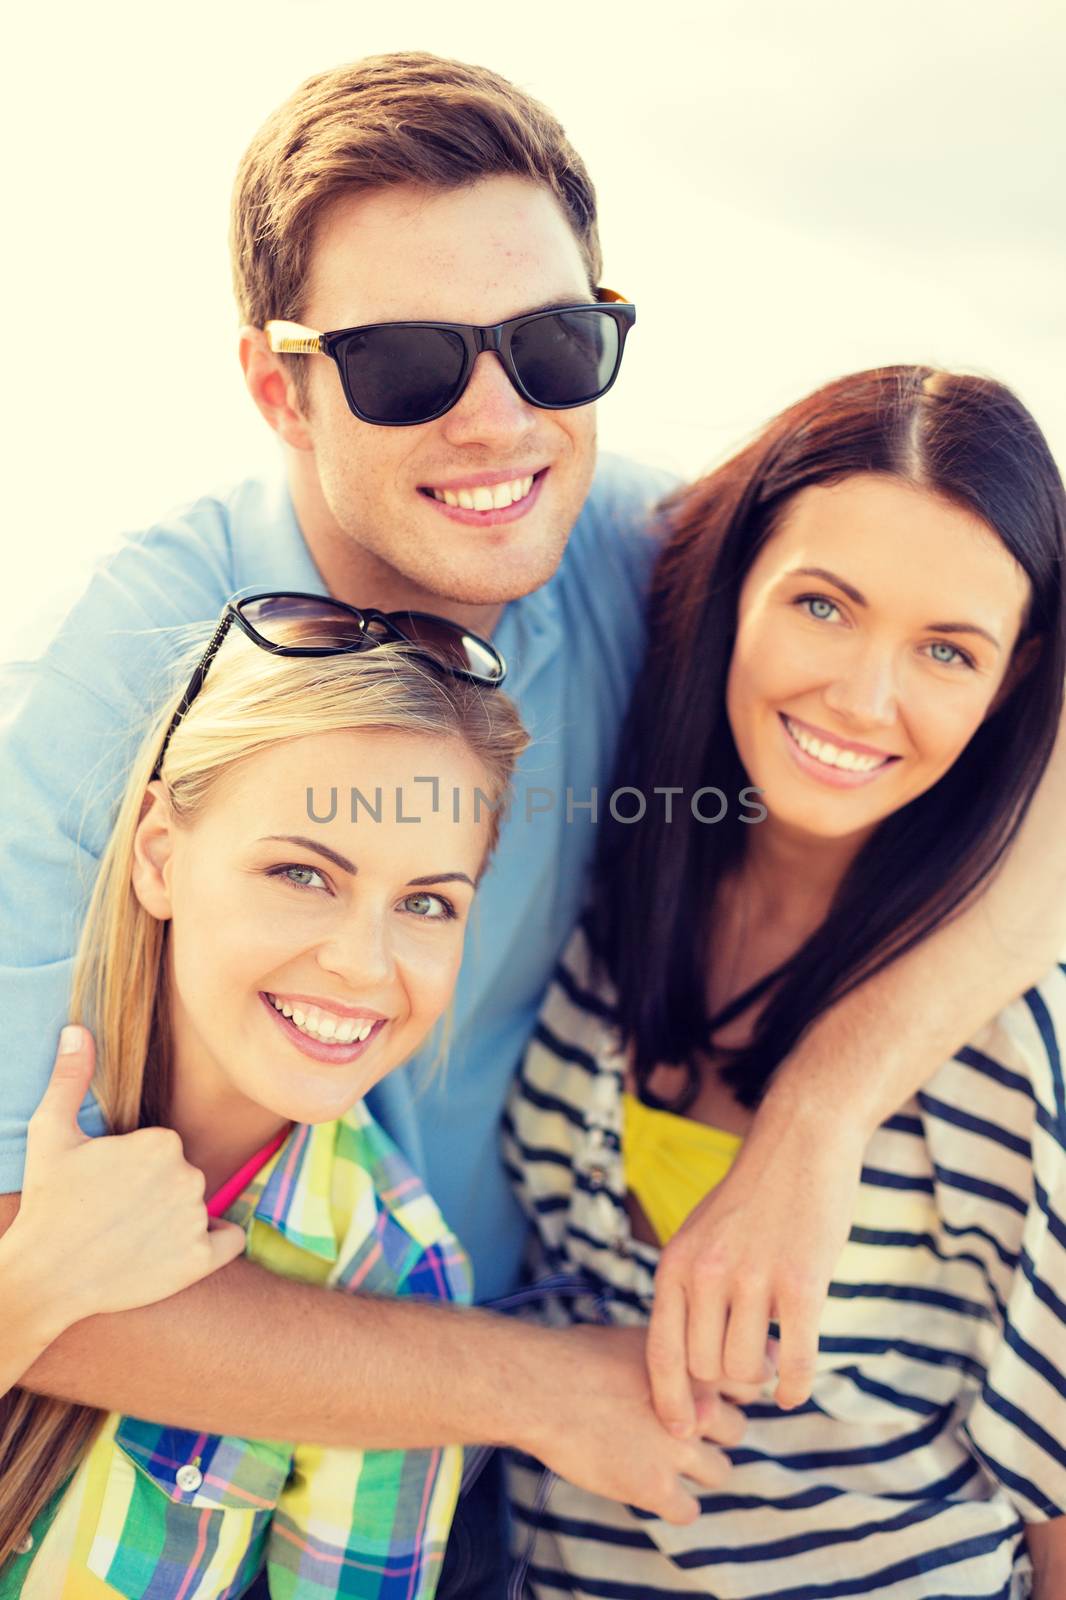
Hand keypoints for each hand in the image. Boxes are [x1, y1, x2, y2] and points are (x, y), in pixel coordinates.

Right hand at [13, 1025, 246, 1334]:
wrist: (43, 1277)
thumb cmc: (48, 1202)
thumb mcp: (50, 1133)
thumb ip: (70, 1078)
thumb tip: (77, 1030)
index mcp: (162, 1141)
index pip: (165, 1147)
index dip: (136, 1166)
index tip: (109, 1183)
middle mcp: (188, 1176)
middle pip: (183, 1176)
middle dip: (157, 1191)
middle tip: (117, 1212)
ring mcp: (195, 1220)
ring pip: (200, 1207)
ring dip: (177, 1218)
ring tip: (134, 1235)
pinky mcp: (199, 1260)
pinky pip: (229, 1241)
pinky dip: (213, 1244)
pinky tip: (179, 1247)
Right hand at [520, 1323, 752, 1523]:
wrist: (545, 1388)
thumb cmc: (579, 1355)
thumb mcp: (638, 1337)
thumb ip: (674, 1352)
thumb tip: (690, 1354)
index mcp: (696, 1366)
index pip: (749, 1384)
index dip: (732, 1392)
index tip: (714, 1396)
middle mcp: (699, 1407)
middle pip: (737, 1430)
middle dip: (714, 1432)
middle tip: (685, 1431)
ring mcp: (679, 1451)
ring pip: (720, 1473)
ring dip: (699, 1469)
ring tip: (666, 1460)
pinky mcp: (655, 1488)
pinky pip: (688, 1511)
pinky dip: (675, 1504)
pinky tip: (653, 1488)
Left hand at [646, 1103, 865, 1431]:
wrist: (800, 1142)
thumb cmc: (752, 1197)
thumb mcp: (701, 1236)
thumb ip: (692, 1292)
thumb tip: (696, 1369)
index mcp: (676, 1263)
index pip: (661, 1352)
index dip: (669, 1401)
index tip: (683, 1432)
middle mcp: (707, 1273)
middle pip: (706, 1369)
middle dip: (726, 1380)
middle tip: (748, 1365)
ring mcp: (754, 1278)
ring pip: (747, 1369)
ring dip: (761, 1377)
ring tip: (773, 1357)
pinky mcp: (803, 1283)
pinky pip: (796, 1360)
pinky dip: (796, 1386)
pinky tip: (794, 1390)